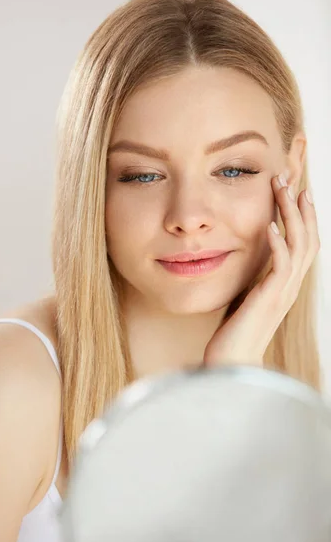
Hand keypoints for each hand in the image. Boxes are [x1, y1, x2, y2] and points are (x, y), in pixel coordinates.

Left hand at [203, 170, 319, 367]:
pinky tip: (271, 227)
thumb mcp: (248, 297)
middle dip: (301, 207)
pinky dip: (278, 245)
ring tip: (283, 190)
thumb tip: (249, 260)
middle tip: (291, 179)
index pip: (303, 243)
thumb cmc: (236, 332)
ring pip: (299, 247)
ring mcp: (283, 293)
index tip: (296, 188)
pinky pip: (280, 268)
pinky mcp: (270, 300)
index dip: (304, 216)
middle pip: (308, 238)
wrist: (233, 362)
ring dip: (292, 216)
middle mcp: (290, 286)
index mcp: (286, 283)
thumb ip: (255, 278)